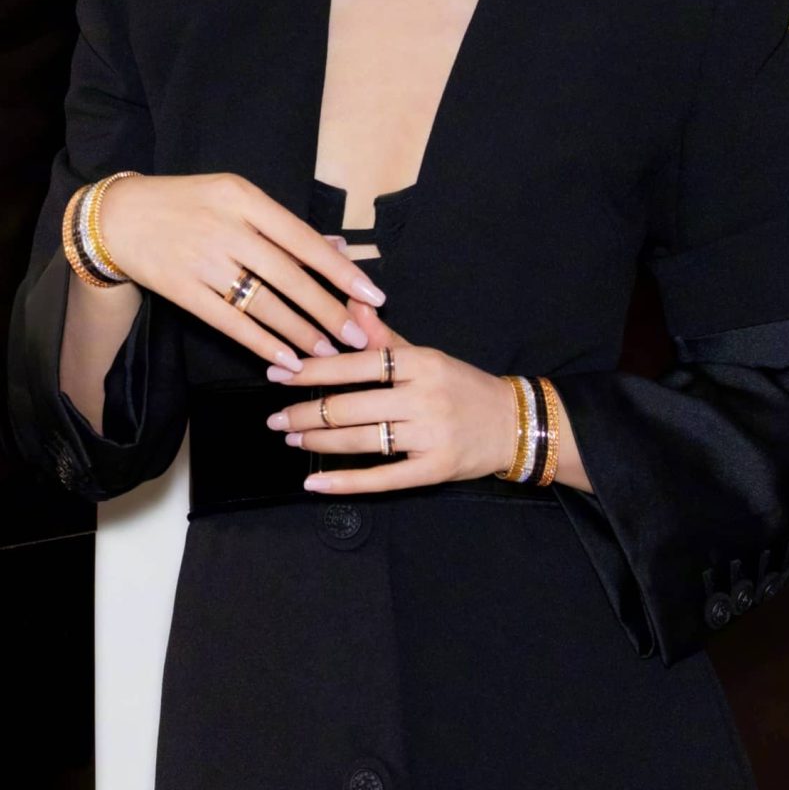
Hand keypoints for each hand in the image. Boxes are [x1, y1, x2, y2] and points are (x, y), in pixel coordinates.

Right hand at [95, 171, 386, 367]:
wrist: (119, 216)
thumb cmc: (187, 203)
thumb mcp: (235, 197)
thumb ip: (282, 226)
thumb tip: (338, 251)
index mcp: (244, 198)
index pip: (302, 239)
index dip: (339, 270)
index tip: (371, 295)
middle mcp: (226, 228)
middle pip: (287, 276)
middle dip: (326, 309)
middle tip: (356, 336)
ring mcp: (202, 259)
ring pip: (262, 303)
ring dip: (299, 332)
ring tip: (327, 353)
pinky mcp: (182, 289)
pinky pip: (230, 322)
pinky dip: (261, 343)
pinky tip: (285, 359)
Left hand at [263, 305, 521, 491]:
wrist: (513, 423)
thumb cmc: (462, 387)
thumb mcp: (427, 356)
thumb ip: (385, 338)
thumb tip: (351, 306)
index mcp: (420, 363)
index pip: (355, 364)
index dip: (312, 370)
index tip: (278, 373)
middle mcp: (424, 397)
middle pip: (351, 406)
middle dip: (305, 412)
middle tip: (276, 418)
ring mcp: (429, 435)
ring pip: (361, 441)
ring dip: (318, 441)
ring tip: (291, 438)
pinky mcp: (433, 469)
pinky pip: (381, 478)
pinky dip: (344, 483)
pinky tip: (314, 482)